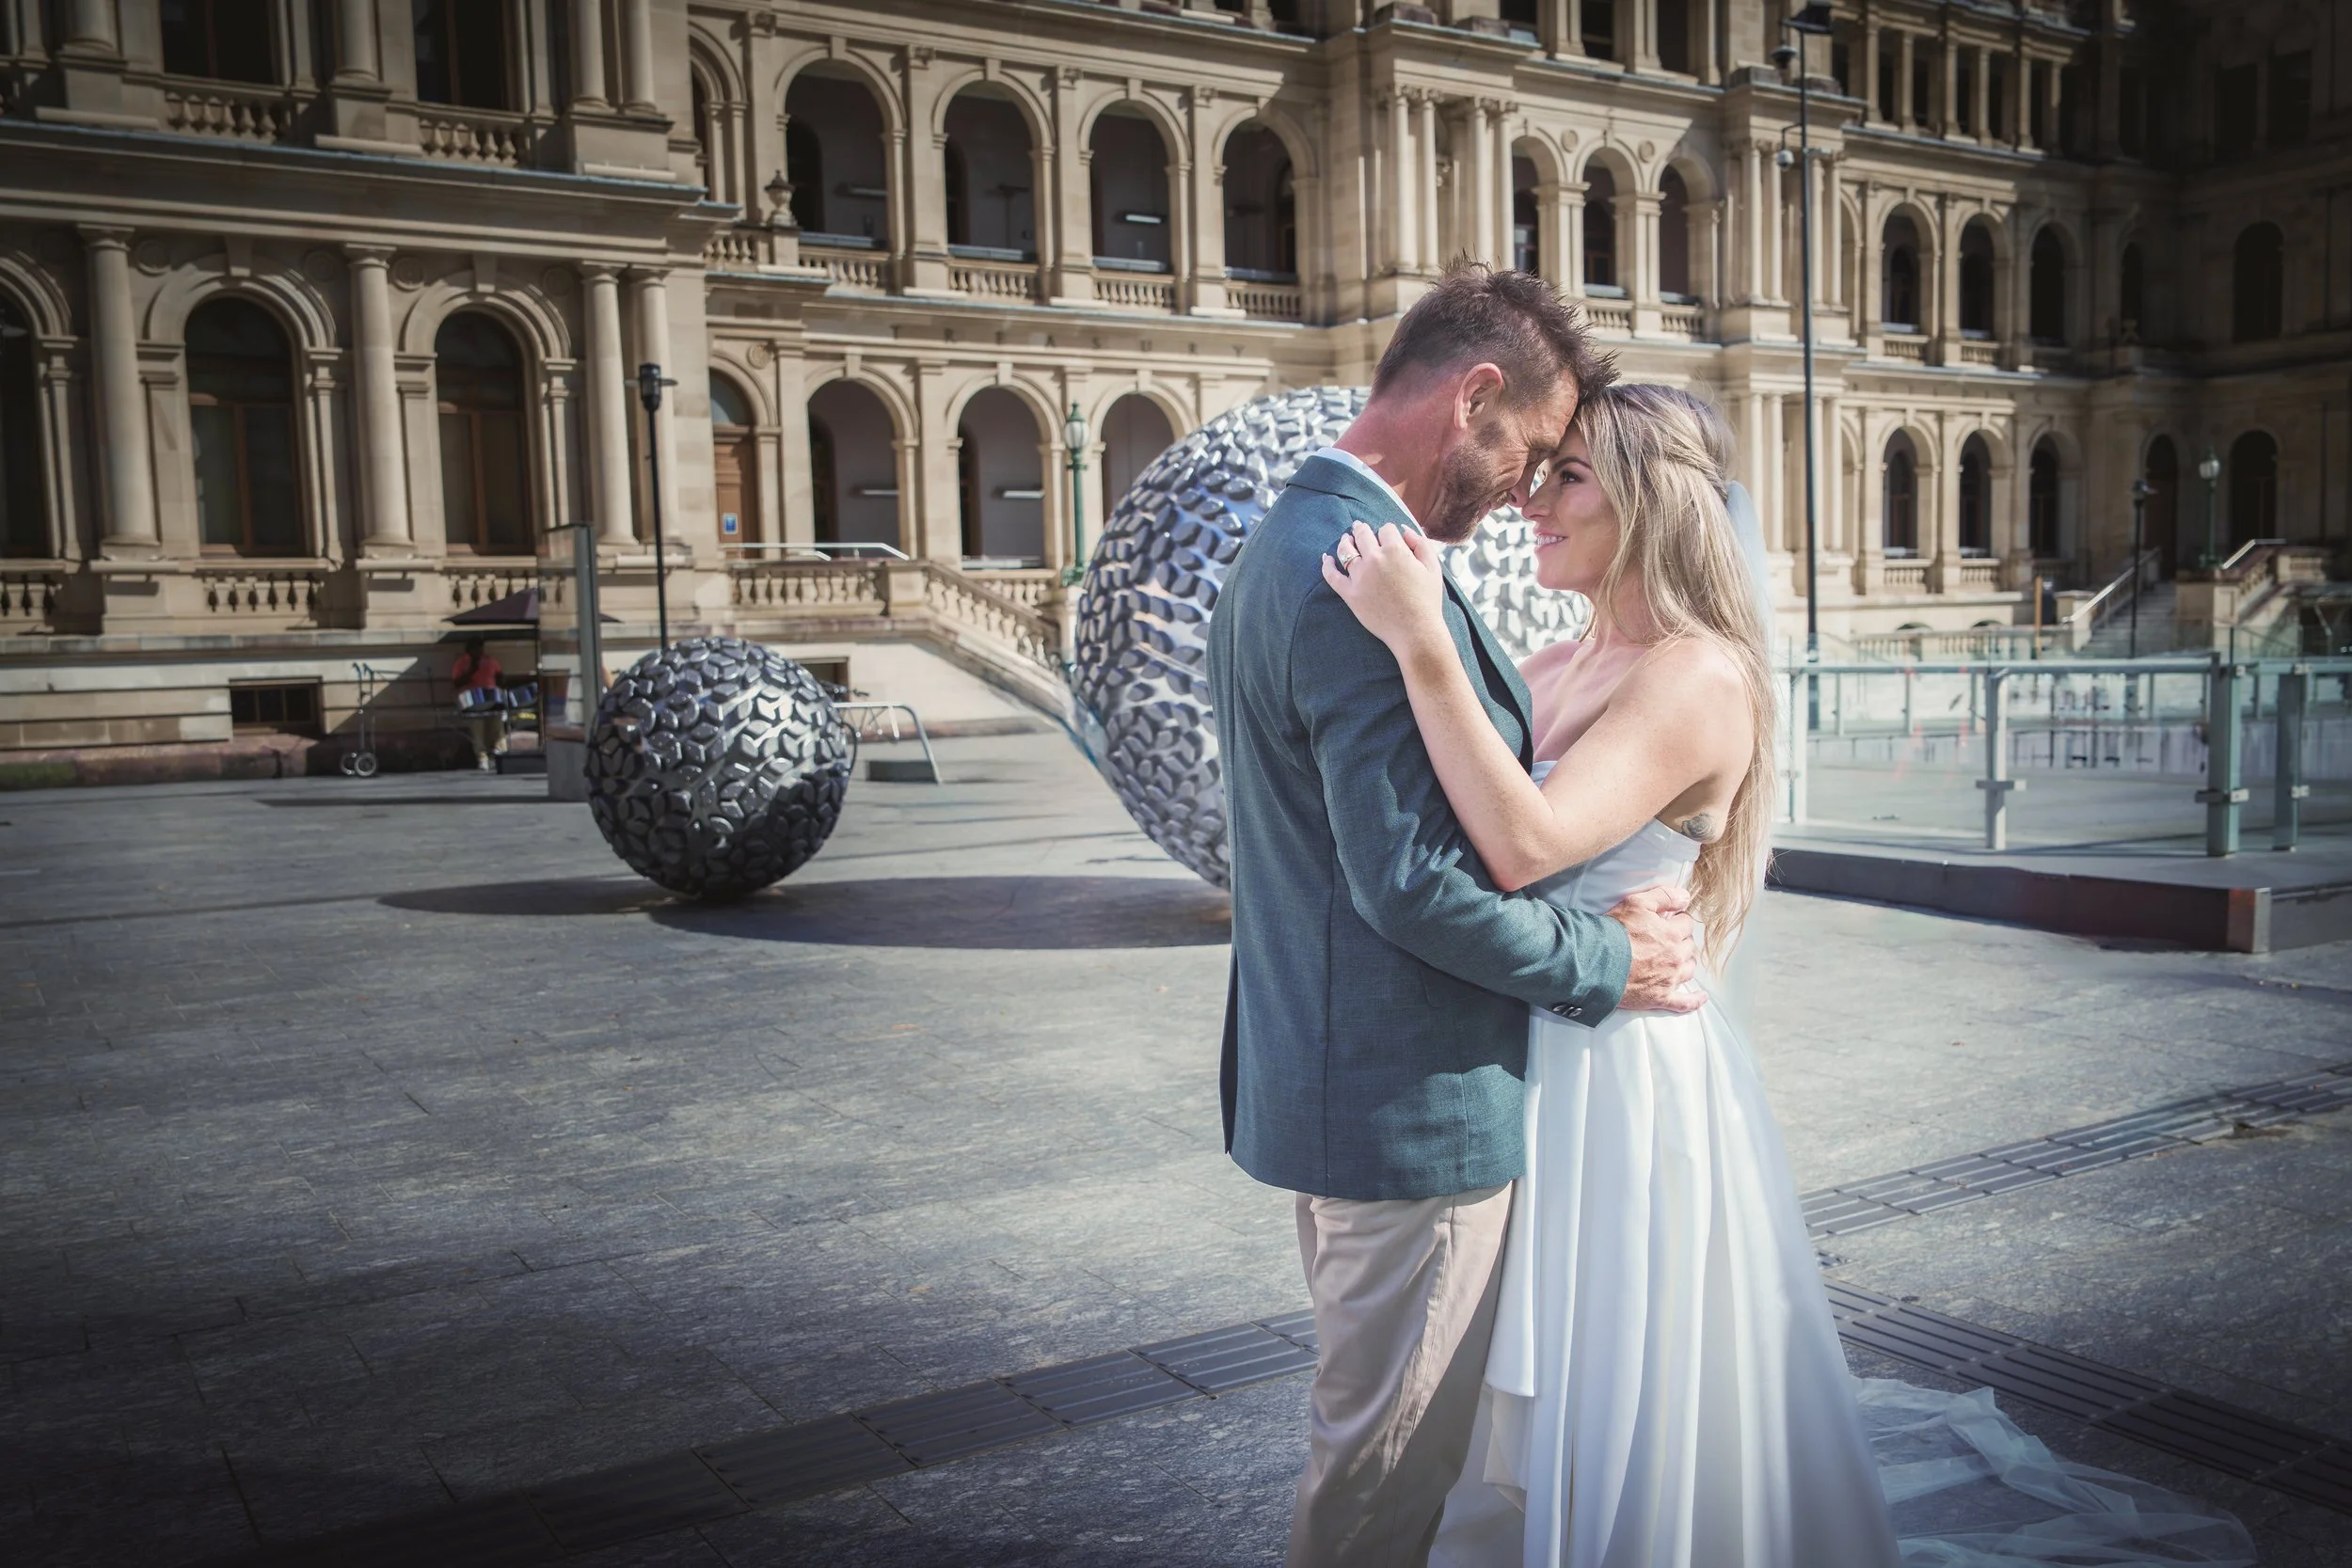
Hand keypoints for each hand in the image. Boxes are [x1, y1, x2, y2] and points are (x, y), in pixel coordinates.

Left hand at [1320, 520, 1449, 655]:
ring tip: (1345, 539)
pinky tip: (1327, 559)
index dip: (1388, 532)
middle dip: (1361, 529)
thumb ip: (1420, 543)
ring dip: (1345, 541)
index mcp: (1396, 550)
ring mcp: (1360, 576)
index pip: (1386, 529)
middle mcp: (1375, 559)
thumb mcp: (1432, 567)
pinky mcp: (1350, 594)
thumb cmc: (1427, 600)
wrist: (1415, 631)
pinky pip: (1332, 575)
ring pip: (1346, 550)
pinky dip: (1327, 565)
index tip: (1388, 537)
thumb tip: (1403, 529)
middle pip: (1363, 534)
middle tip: (1358, 527)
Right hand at [1608, 884, 1703, 1013]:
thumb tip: (1686, 897)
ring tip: (1676, 960)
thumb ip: (1664, 896)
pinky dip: (1695, 1000)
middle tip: (1666, 940)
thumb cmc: (1614, 932)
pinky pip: (1685, 1002)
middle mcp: (1675, 958)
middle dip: (1681, 941)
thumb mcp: (1636, 903)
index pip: (1687, 923)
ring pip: (1689, 970)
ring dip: (1685, 963)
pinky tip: (1701, 997)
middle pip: (1689, 947)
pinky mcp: (1660, 998)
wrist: (1596, 964)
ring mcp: (1669, 980)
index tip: (1669, 921)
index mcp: (1672, 934)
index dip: (1678, 920)